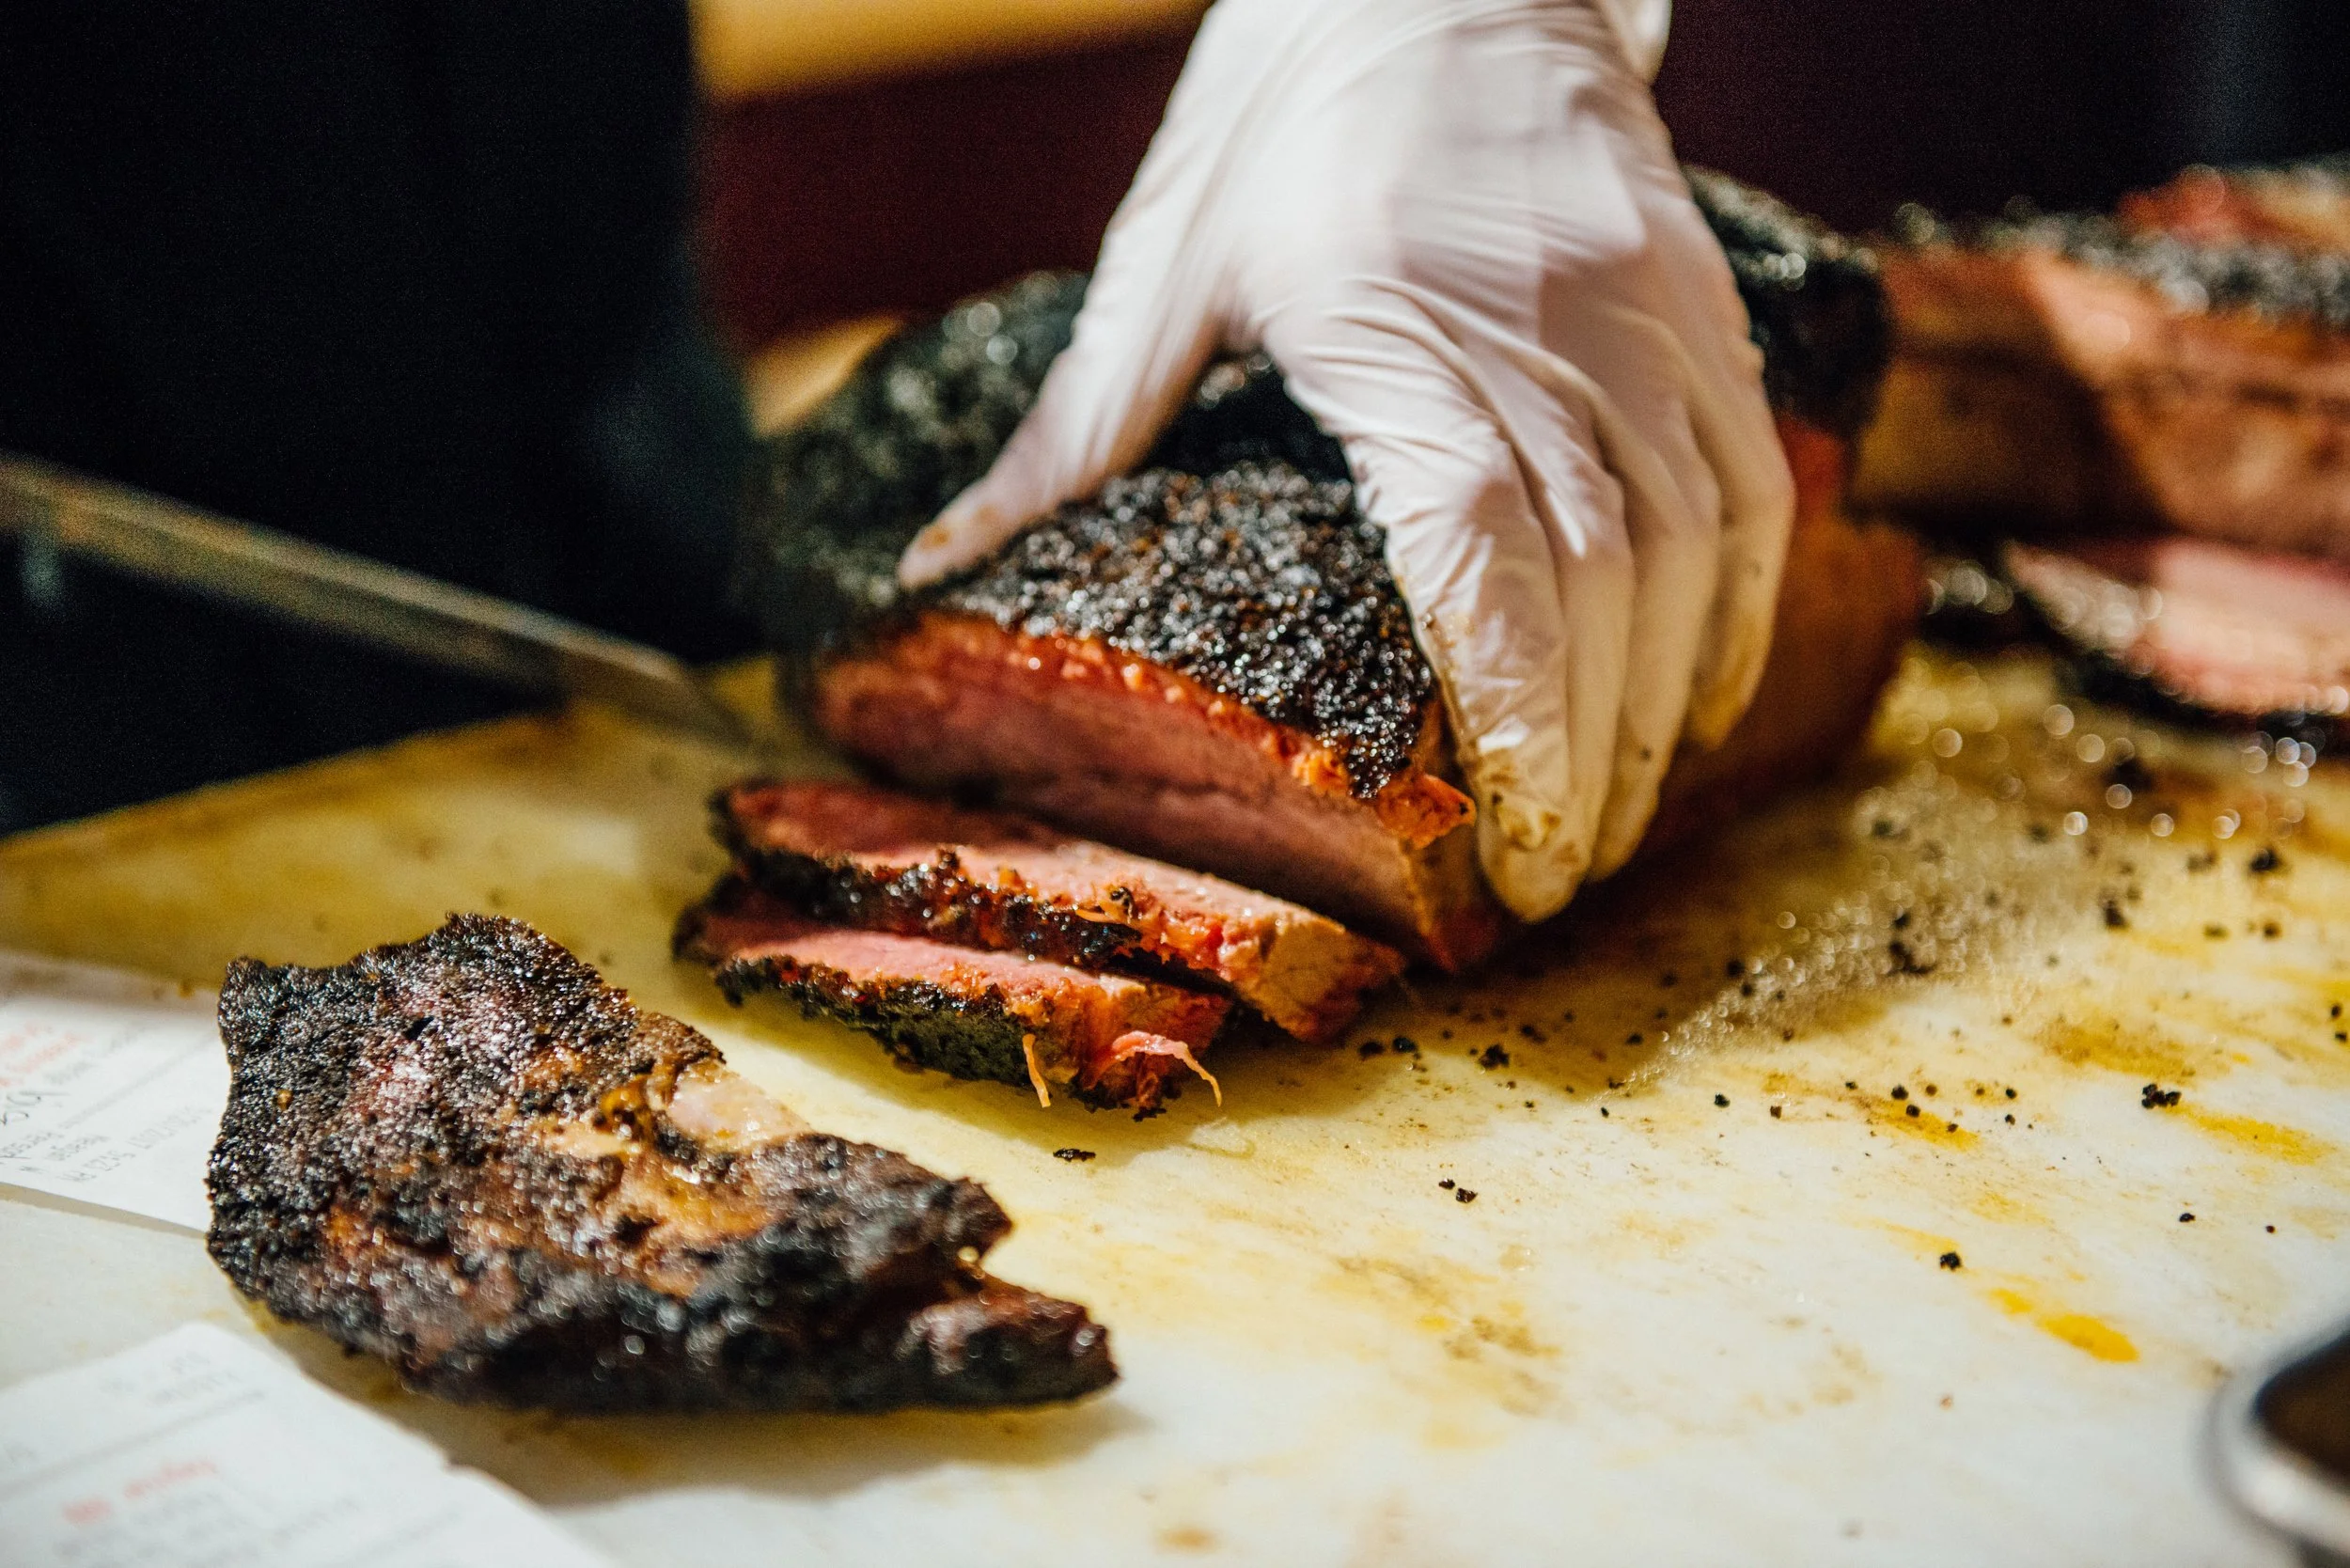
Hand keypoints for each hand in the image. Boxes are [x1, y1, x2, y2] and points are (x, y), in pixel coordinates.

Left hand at [898, 0, 1790, 922]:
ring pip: (1694, 541)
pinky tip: (1699, 689)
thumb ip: (1076, 428)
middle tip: (1559, 879)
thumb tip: (943, 562)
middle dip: (1594, 758)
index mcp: (1389, 322)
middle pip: (1604, 579)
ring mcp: (1639, 310)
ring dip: (1668, 703)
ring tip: (1622, 817)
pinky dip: (1740, 598)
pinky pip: (1750, 471)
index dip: (1521, 718)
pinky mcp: (1699, 296)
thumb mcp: (1164, 258)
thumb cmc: (1284, 104)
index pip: (1484, 551)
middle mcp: (1538, 326)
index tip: (1516, 846)